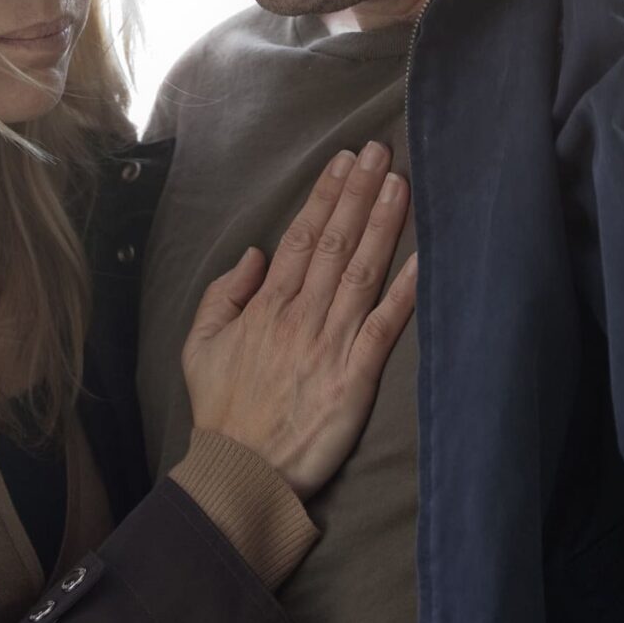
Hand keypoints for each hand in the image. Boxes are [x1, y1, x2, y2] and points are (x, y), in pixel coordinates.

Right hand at [182, 141, 420, 497]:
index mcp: (267, 307)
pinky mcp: (356, 379)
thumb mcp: (199, 345)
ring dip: (383, 226)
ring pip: (362, 272)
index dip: (326, 196)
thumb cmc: (222, 411)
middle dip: (359, 193)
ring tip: (400, 184)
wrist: (241, 471)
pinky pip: (385, 327)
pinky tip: (424, 260)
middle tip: (381, 151)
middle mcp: (301, 317)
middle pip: (335, 243)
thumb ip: (224, 295)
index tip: (345, 162)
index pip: (302, 238)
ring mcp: (331, 346)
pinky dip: (405, 292)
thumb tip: (255, 254)